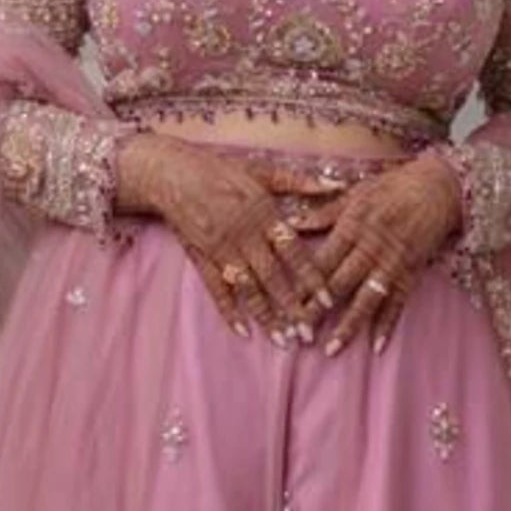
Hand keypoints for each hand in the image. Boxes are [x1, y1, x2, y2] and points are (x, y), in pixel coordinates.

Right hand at [115, 134, 327, 338]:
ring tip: (283, 341)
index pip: (294, 252)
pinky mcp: (202, 258)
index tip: (328, 301)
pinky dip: (228, 311)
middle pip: (273, 278)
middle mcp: (245, 236)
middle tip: (308, 334)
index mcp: (264, 214)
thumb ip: (299, 181)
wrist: (172, 174)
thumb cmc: (220, 169)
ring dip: (266, 317)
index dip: (311, 278)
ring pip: (247, 289)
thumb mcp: (262, 169)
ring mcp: (222, 250)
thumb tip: (338, 183)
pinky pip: (217, 289)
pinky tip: (243, 332)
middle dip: (292, 308)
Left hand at [268, 149, 460, 353]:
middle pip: (339, 286)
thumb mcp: (355, 193)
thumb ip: (324, 213)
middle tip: (298, 336)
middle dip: (317, 313)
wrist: (438, 186)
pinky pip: (398, 303)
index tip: (285, 306)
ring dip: (348, 327)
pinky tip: (376, 346)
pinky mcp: (411, 272)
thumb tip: (291, 223)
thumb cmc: (392, 186)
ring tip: (331, 349)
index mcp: (352, 227)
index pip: (321, 262)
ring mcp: (392, 263)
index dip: (303, 286)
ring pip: (366, 300)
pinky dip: (388, 325)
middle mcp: (370, 248)